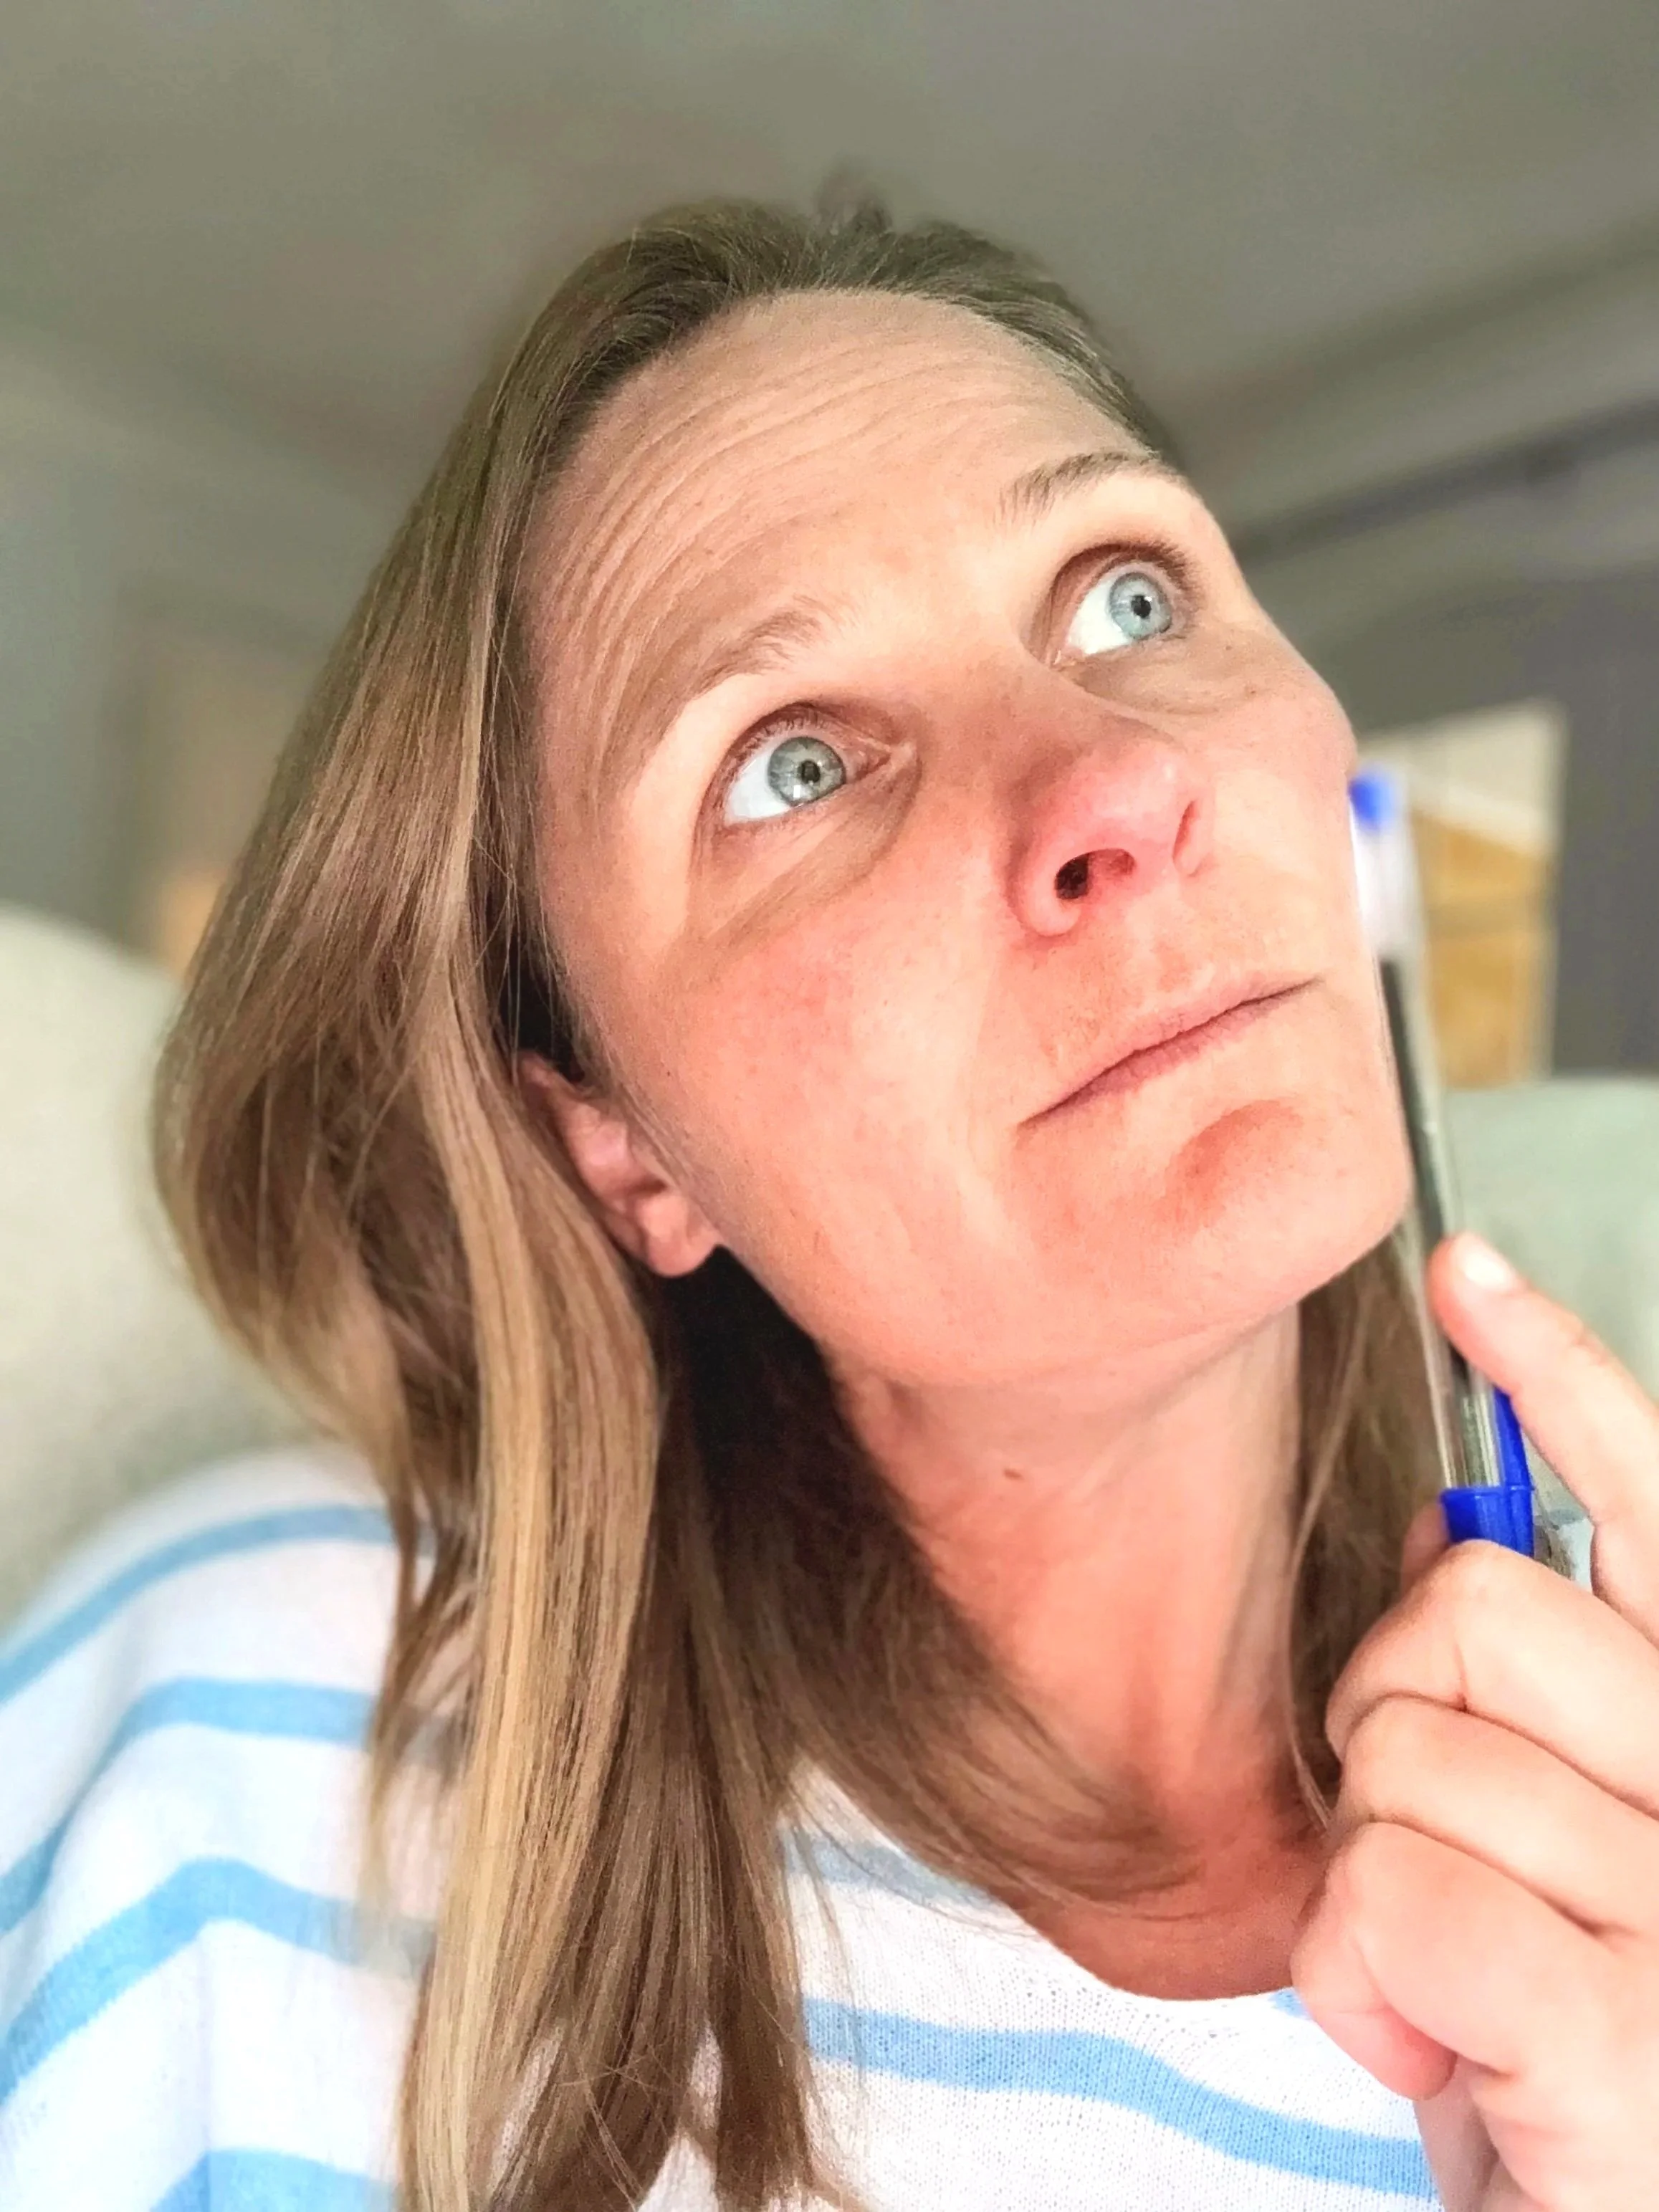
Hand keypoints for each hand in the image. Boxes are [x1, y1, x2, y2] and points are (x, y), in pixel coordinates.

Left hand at [1290, 1232, 1658, 2210]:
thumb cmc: (1553, 2052)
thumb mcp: (1543, 1851)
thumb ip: (1527, 1694)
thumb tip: (1454, 1514)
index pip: (1649, 1507)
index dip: (1558, 1374)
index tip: (1467, 1271)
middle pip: (1466, 1610)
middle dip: (1389, 1714)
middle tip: (1435, 1856)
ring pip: (1407, 1754)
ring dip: (1371, 1877)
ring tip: (1452, 1981)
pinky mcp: (1633, 2045)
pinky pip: (1401, 1889)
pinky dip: (1361, 1974)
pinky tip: (1431, 2045)